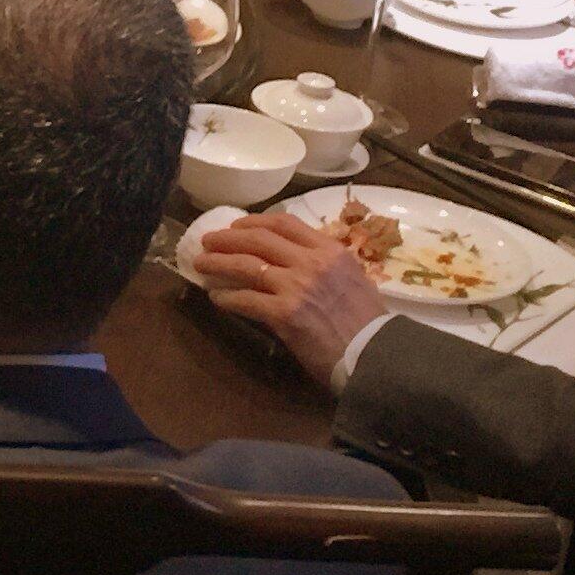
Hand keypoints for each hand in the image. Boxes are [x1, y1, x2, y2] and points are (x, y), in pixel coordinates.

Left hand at [189, 213, 386, 386]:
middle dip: (227, 238)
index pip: (284, 222)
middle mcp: (311, 261)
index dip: (254, 221)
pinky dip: (226, 297)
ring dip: (218, 262)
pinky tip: (216, 297)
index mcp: (329, 249)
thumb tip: (290, 259)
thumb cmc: (366, 320)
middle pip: (258, 238)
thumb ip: (322, 264)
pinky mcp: (284, 313)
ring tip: (201, 264)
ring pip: (245, 265)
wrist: (374, 353)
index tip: (236, 225)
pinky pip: (245, 299)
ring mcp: (296, 286)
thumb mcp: (351, 277)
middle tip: (208, 241)